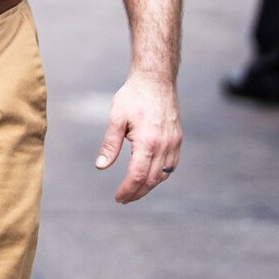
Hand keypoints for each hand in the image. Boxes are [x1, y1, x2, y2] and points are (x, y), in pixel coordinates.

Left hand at [95, 68, 181, 202]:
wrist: (156, 80)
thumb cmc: (133, 96)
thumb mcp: (116, 118)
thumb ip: (110, 144)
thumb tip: (100, 166)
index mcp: (148, 142)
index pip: (137, 175)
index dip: (127, 190)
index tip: (118, 198)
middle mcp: (164, 146)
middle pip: (151, 180)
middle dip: (137, 192)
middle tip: (123, 199)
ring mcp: (174, 143)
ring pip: (163, 175)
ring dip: (149, 186)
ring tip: (134, 191)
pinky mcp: (178, 139)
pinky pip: (172, 165)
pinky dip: (161, 175)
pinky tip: (150, 177)